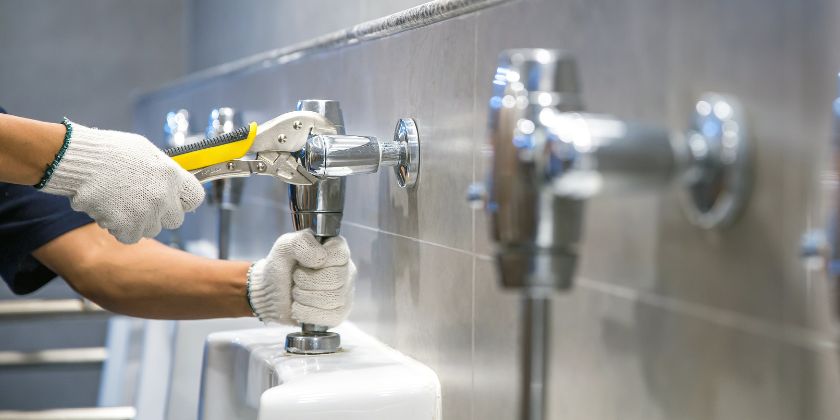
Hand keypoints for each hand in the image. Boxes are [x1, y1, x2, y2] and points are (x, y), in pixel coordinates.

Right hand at [42, 120, 203, 242]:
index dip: (183, 201)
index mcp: (171, 175)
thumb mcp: (145, 152)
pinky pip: (130, 237)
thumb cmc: (109, 151)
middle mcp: (163, 196)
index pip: (195, 198)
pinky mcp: (127, 226)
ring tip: (120, 203)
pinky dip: (120, 229)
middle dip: (161, 214)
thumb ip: (163, 170)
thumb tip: (171, 182)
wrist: (80, 160)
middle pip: (175, 220)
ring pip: (151, 230)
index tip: (174, 200)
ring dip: (139, 222)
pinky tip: (110, 211)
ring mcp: (146, 213)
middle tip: (142, 204)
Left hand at [247, 230, 355, 326]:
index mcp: (337, 249)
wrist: (271, 292)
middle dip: (306, 281)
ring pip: (332, 299)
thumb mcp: (285, 246)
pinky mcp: (340, 313)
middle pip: (335, 279)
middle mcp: (346, 270)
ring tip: (297, 292)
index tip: (303, 262)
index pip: (339, 254)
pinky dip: (308, 313)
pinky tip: (300, 307)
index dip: (318, 260)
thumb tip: (320, 257)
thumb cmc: (282, 266)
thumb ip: (301, 242)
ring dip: (305, 297)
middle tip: (296, 279)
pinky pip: (331, 317)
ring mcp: (345, 293)